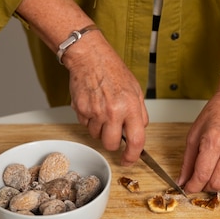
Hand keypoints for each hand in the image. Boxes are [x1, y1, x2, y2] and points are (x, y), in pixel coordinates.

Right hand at [65, 32, 148, 164]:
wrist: (90, 58)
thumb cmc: (113, 71)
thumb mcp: (136, 90)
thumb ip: (139, 114)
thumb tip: (139, 131)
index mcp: (130, 106)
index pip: (136, 140)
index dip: (133, 155)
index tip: (129, 160)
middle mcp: (113, 111)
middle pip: (111, 144)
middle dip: (112, 143)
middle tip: (113, 131)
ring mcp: (94, 111)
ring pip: (96, 135)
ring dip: (99, 129)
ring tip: (102, 110)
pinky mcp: (80, 109)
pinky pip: (85, 124)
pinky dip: (88, 119)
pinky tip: (92, 104)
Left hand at [177, 90, 219, 192]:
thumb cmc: (215, 114)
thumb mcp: (194, 134)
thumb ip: (188, 160)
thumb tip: (183, 181)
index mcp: (213, 141)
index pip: (202, 174)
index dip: (193, 186)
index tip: (190, 188)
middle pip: (219, 182)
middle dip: (207, 187)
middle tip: (203, 181)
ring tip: (218, 175)